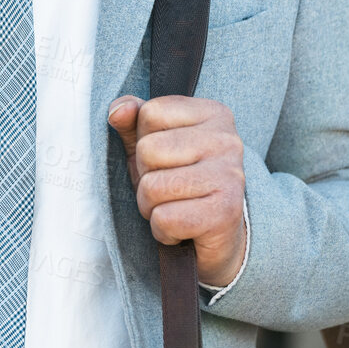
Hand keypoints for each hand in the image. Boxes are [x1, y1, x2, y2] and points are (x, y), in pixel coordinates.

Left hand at [108, 94, 246, 285]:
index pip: (150, 112)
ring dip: (151, 206)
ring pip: (152, 187)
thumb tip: (117, 111)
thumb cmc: (180, 183)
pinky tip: (183, 228)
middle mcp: (228, 141)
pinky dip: (163, 230)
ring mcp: (231, 176)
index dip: (143, 141)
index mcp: (214, 113)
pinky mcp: (226, 213)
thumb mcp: (152, 146)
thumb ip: (132, 122)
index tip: (166, 159)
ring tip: (174, 207)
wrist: (219, 236)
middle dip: (145, 177)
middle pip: (148, 150)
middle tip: (168, 189)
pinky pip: (164, 219)